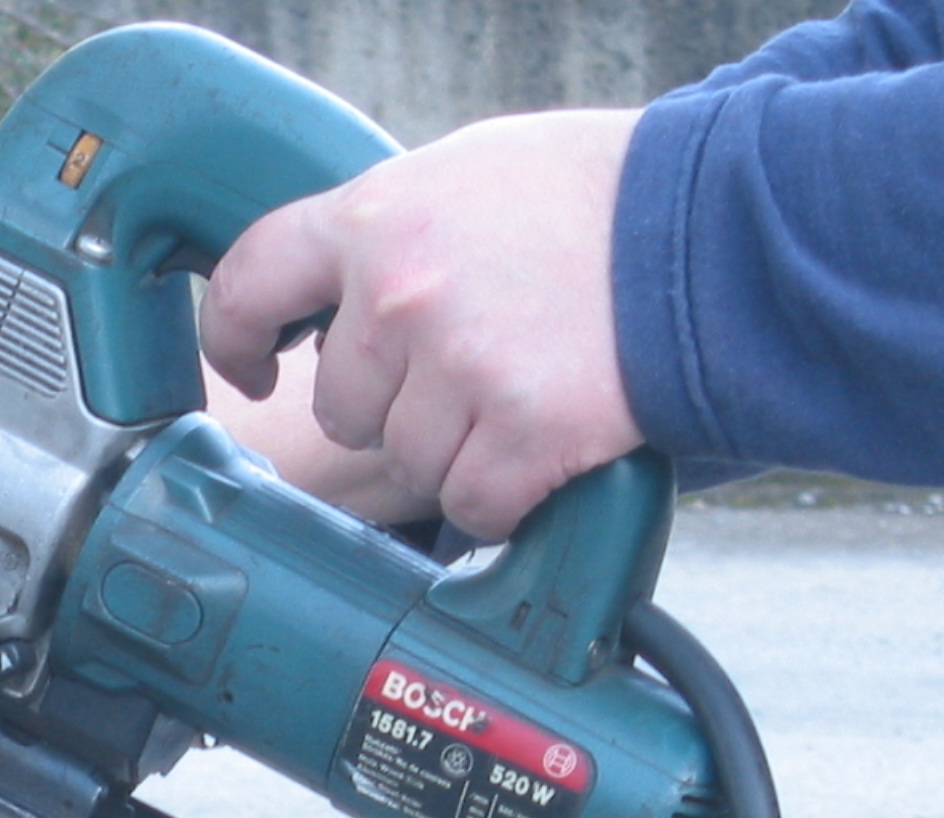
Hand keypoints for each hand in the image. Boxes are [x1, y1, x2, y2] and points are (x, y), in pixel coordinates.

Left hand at [200, 108, 643, 540]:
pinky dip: (503, 495)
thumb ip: (384, 233)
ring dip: (454, 449)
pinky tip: (540, 449)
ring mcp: (460, 368)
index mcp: (374, 219)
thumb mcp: (466, 176)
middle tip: (468, 367)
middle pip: (342, 405)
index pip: (249, 282)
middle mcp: (401, 296)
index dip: (234, 336)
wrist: (719, 228)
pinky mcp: (523, 434)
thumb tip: (323, 295)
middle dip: (393, 404)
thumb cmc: (597, 196)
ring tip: (518, 392)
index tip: (254, 366)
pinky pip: (471, 503)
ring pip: (407, 461)